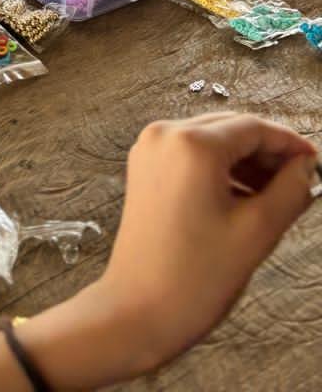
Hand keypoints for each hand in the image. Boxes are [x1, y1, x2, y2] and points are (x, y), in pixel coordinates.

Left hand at [95, 112, 316, 372]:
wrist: (136, 313)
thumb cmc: (194, 278)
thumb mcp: (256, 232)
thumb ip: (289, 191)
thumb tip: (306, 167)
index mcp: (192, 144)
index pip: (254, 128)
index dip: (289, 143)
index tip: (314, 161)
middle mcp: (165, 135)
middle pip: (231, 130)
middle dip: (268, 153)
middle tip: (301, 179)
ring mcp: (150, 151)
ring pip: (212, 142)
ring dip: (245, 163)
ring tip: (276, 196)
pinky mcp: (144, 169)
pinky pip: (191, 157)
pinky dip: (220, 171)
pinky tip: (244, 198)